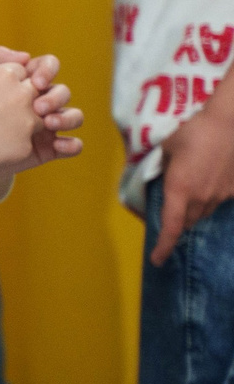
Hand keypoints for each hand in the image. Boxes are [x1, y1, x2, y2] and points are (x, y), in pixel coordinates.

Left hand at [0, 53, 81, 176]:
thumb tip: (26, 55)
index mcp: (24, 83)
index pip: (48, 67)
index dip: (48, 70)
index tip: (36, 81)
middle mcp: (38, 102)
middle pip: (62, 92)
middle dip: (56, 97)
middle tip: (38, 108)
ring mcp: (45, 126)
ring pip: (73, 116)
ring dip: (68, 118)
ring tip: (49, 124)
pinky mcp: (48, 148)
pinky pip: (73, 145)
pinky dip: (73, 145)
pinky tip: (58, 146)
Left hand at [156, 99, 233, 263]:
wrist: (231, 123)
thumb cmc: (194, 132)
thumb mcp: (167, 149)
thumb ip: (163, 167)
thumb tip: (161, 176)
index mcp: (179, 190)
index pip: (171, 227)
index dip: (163, 246)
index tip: (158, 260)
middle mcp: (200, 198)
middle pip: (186, 222)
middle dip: (176, 222)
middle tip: (169, 213)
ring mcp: (221, 195)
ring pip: (203, 213)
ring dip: (193, 211)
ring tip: (189, 192)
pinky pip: (219, 201)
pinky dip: (210, 198)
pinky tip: (208, 181)